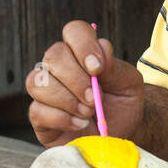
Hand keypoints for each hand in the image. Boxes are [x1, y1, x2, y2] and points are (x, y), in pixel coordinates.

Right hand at [25, 20, 145, 147]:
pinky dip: (61, 119)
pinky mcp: (39, 117)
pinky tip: (79, 125)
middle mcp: (59, 67)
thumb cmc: (123, 106)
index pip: (74, 31)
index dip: (83, 45)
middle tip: (94, 99)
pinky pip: (38, 110)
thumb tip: (99, 54)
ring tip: (87, 113)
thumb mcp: (130, 85)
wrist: (120, 135)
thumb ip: (116, 68)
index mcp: (81, 53)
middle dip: (76, 80)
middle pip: (53, 56)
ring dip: (67, 100)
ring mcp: (46, 91)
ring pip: (38, 82)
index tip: (97, 69)